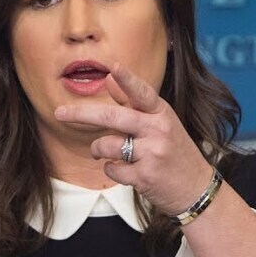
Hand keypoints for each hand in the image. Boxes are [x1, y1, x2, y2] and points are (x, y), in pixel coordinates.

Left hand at [54, 62, 213, 214]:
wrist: (196, 189)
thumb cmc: (174, 153)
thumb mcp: (160, 124)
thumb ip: (133, 103)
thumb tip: (109, 77)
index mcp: (162, 113)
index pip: (142, 93)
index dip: (127, 80)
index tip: (113, 67)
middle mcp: (159, 130)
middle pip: (114, 117)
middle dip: (82, 114)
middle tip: (59, 113)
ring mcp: (153, 153)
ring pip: (107, 145)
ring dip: (98, 150)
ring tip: (104, 153)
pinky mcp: (145, 176)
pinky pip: (112, 169)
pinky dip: (111, 170)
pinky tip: (124, 171)